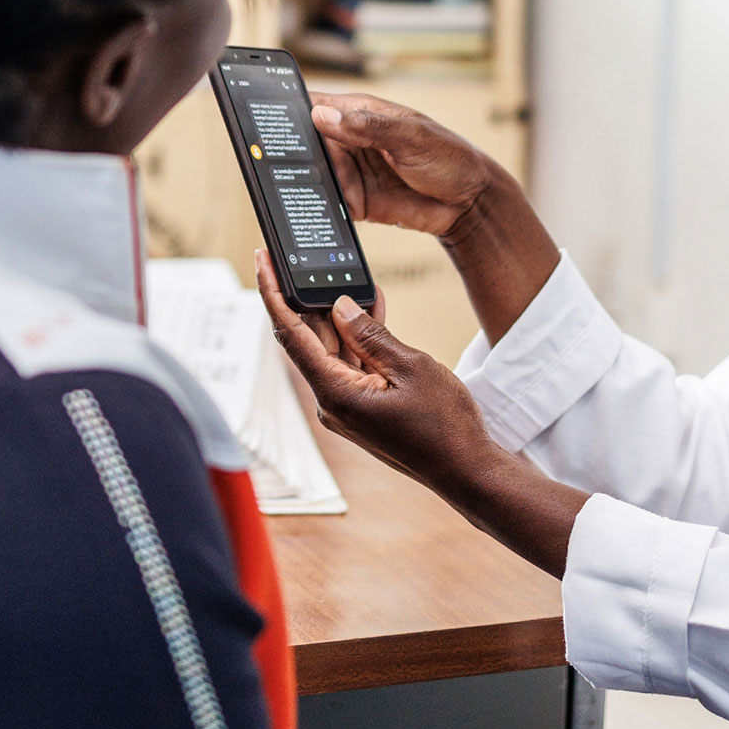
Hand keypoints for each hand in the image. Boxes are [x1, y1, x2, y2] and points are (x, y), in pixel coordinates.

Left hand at [255, 251, 587, 574]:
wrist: (466, 469)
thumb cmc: (445, 425)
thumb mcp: (412, 367)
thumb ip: (371, 335)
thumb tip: (339, 307)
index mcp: (336, 393)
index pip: (291, 333)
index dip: (273, 292)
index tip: (262, 259)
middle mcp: (332, 403)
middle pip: (309, 340)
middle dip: (310, 299)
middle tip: (308, 261)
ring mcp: (347, 408)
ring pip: (333, 351)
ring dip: (341, 317)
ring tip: (352, 279)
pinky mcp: (362, 410)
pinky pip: (352, 366)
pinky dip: (360, 340)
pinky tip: (371, 310)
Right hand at [308, 92, 559, 345]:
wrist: (471, 205)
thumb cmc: (450, 158)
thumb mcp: (412, 137)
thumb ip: (368, 126)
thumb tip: (322, 115)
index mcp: (361, 112)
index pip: (316, 105)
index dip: (291, 113)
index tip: (271, 127)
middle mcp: (351, 139)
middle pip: (309, 145)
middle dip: (301, 160)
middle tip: (299, 173)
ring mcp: (353, 171)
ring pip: (318, 177)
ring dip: (318, 189)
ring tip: (332, 197)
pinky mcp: (357, 201)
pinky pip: (332, 204)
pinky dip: (329, 210)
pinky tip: (334, 215)